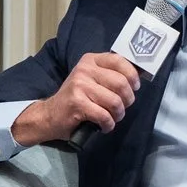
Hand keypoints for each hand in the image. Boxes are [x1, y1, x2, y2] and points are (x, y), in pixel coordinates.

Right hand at [14, 52, 142, 145]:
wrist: (49, 115)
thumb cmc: (76, 98)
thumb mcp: (91, 80)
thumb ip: (110, 75)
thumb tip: (137, 78)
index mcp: (90, 60)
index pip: (119, 61)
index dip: (132, 75)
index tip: (135, 87)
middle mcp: (85, 70)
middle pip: (121, 83)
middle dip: (127, 100)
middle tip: (122, 107)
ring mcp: (80, 86)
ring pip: (114, 101)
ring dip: (118, 114)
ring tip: (113, 118)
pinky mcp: (77, 103)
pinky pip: (104, 115)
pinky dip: (108, 124)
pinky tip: (105, 126)